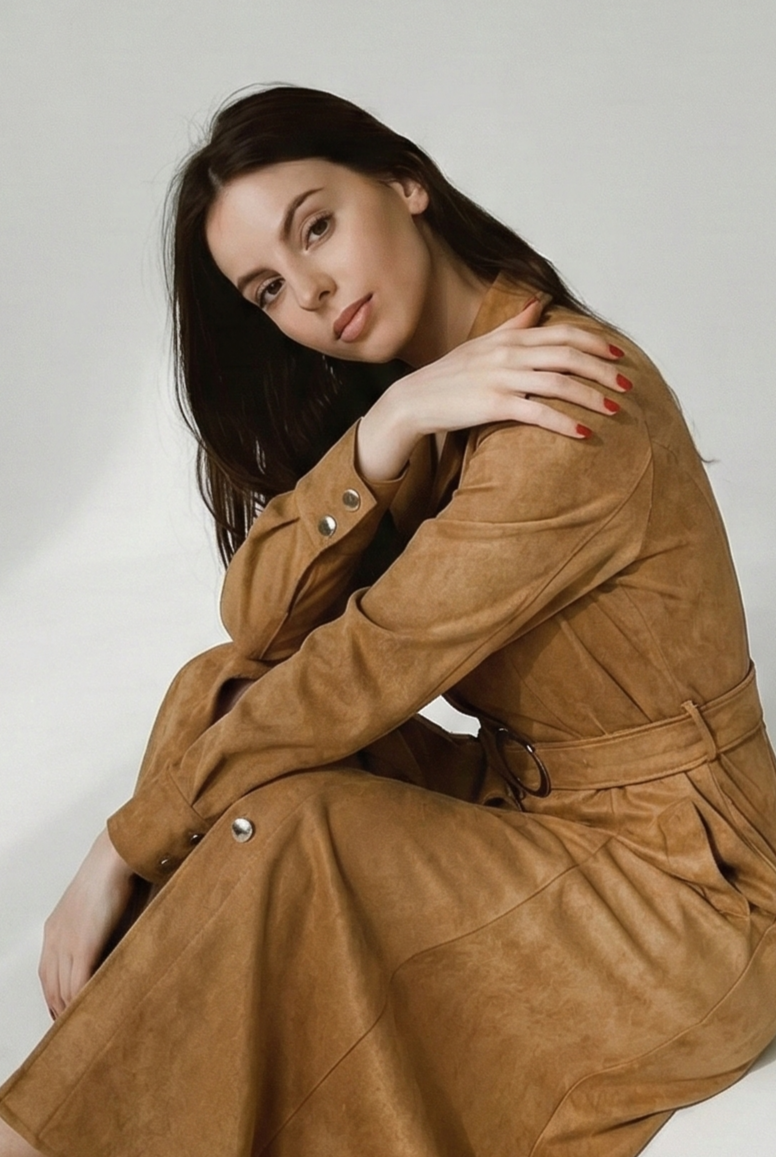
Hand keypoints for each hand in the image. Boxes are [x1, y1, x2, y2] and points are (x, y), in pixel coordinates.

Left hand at [39, 828, 134, 1016]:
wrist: (117, 856)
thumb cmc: (117, 878)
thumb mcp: (101, 912)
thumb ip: (100, 937)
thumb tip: (111, 962)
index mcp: (55, 930)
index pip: (48, 977)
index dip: (57, 999)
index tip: (68, 1015)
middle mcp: (54, 939)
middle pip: (52, 989)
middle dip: (62, 1013)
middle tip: (79, 1032)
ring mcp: (66, 943)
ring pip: (62, 991)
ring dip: (73, 1012)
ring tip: (89, 1029)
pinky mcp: (82, 946)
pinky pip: (77, 985)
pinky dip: (83, 1002)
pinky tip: (94, 1013)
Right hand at [356, 298, 629, 481]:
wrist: (415, 399)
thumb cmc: (452, 374)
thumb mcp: (484, 343)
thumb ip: (515, 324)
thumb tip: (539, 303)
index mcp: (511, 337)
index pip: (563, 334)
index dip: (595, 342)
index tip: (619, 355)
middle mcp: (510, 353)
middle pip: (569, 356)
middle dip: (603, 370)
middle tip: (627, 385)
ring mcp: (502, 378)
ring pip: (559, 383)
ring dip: (591, 397)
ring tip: (614, 410)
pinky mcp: (493, 405)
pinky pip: (537, 413)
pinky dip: (564, 422)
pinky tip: (583, 433)